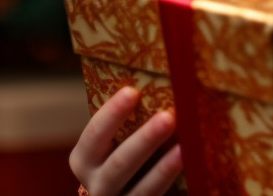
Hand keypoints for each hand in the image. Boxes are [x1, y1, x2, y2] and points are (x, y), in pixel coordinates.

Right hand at [69, 86, 183, 195]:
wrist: (120, 194)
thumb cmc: (119, 156)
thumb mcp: (110, 145)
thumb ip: (124, 126)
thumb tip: (155, 87)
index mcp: (83, 160)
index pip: (94, 134)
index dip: (112, 113)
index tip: (133, 91)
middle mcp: (96, 185)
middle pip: (120, 163)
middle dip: (145, 140)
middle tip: (168, 117)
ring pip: (143, 188)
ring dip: (164, 167)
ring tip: (183, 147)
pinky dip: (171, 181)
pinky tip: (188, 166)